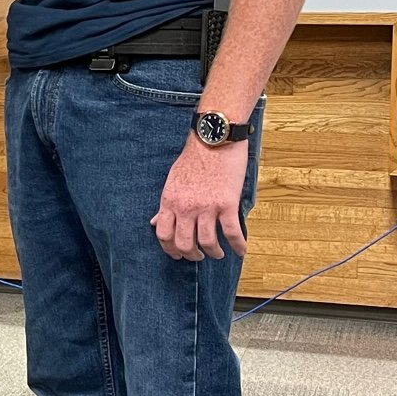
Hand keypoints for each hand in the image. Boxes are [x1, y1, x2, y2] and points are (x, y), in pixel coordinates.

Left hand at [151, 136, 249, 261]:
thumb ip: (166, 205)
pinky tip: (241, 250)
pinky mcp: (226, 204)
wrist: (214, 139)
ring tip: (217, 254)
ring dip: (213, 253)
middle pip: (184, 244)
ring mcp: (206, 207)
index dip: (170, 250)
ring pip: (207, 242)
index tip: (178, 254)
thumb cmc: (194, 158)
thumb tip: (155, 222)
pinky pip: (232, 233)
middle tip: (199, 256)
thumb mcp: (172, 181)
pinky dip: (238, 245)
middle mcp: (185, 207)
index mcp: (170, 201)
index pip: (163, 235)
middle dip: (192, 255)